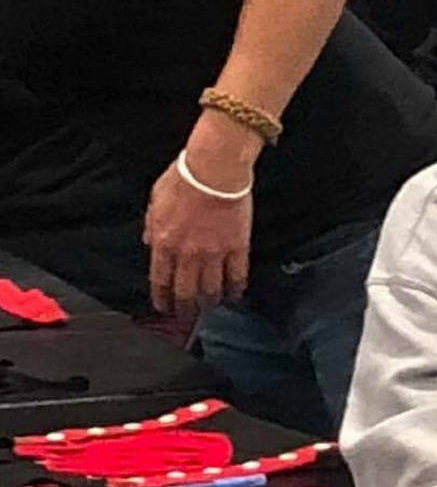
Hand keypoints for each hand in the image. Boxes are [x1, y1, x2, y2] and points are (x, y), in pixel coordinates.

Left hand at [144, 116, 256, 324]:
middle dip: (185, 309)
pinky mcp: (237, 248)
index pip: (160, 280)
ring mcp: (214, 253)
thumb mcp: (155, 199)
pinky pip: (237, 276)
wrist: (214, 170)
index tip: (163, 307)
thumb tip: (149, 241)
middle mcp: (187, 254)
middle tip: (187, 316)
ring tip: (210, 308)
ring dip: (209, 302)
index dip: (161, 298)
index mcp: (164, 242)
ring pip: (211, 289)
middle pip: (185, 292)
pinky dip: (236, 289)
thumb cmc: (184, 178)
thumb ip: (151, 225)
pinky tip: (235, 295)